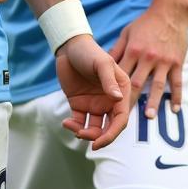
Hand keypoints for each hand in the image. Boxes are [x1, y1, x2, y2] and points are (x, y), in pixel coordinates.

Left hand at [56, 34, 130, 149]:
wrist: (68, 47)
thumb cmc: (89, 52)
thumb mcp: (101, 63)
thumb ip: (109, 81)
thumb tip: (118, 99)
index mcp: (121, 92)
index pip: (121, 119)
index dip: (113, 133)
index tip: (100, 142)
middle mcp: (110, 101)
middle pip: (109, 127)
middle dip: (99, 137)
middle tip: (85, 139)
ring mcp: (94, 104)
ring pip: (94, 127)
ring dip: (85, 133)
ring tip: (72, 127)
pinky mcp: (79, 104)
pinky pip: (79, 121)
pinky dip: (74, 126)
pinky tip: (66, 122)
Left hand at [111, 3, 187, 119]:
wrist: (170, 12)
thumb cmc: (145, 23)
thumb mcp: (126, 33)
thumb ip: (117, 50)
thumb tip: (106, 66)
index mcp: (132, 51)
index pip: (121, 75)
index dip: (114, 89)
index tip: (107, 103)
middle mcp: (147, 58)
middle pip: (137, 84)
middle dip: (130, 101)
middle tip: (124, 118)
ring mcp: (164, 61)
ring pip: (157, 86)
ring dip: (153, 102)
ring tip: (149, 117)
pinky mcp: (177, 62)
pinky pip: (177, 82)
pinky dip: (176, 97)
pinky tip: (175, 110)